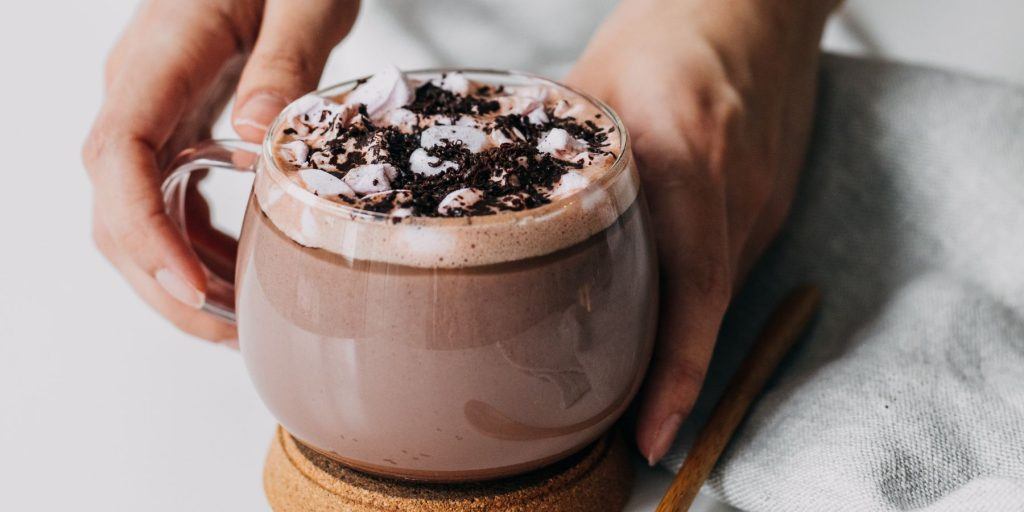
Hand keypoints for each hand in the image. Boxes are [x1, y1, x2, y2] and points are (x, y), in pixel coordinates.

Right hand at [83, 0, 358, 342]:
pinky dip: (197, 244)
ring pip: (135, 210)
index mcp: (163, 54)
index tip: (191, 287)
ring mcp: (154, 108)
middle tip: (227, 332)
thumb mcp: (304, 1)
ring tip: (240, 319)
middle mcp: (141, 88)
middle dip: (160, 277)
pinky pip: (169, 196)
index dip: (144, 231)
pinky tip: (240, 271)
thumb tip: (260, 135)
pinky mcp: (178, 122)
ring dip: (178, 272)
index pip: (119, 153)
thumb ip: (285, 61)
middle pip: (115, 202)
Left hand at [567, 0, 836, 463]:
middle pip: (706, 306)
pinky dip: (699, 297)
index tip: (651, 433)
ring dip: (685, 339)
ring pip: (722, 292)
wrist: (757, 4)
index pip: (691, 289)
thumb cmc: (670, 31)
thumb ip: (555, 154)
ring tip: (642, 383)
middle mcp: (734, 188)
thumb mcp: (594, 81)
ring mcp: (764, 197)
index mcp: (683, 153)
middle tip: (632, 429)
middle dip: (673, 377)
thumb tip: (501, 210)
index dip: (676, 372)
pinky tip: (666, 304)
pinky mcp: (774, 199)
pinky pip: (734, 263)